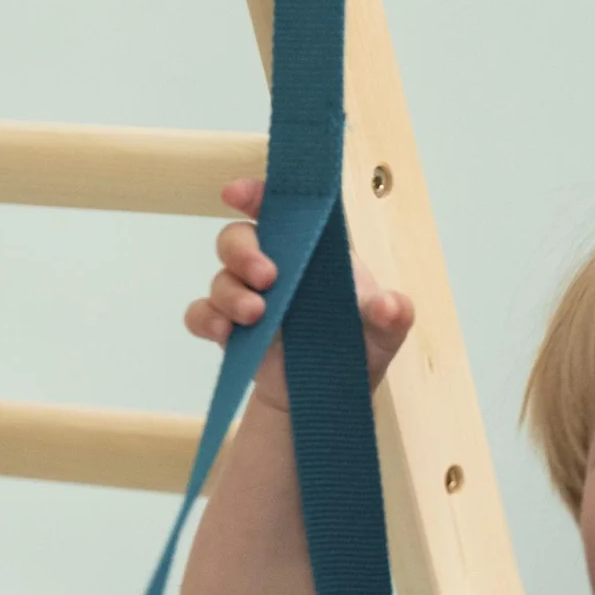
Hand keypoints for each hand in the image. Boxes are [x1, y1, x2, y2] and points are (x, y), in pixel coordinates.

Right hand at [182, 177, 416, 412]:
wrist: (328, 400)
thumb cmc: (357, 352)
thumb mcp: (384, 334)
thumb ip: (394, 316)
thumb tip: (389, 306)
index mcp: (312, 253)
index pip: (281, 210)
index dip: (256, 194)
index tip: (239, 194)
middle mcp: (276, 266)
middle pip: (239, 237)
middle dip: (244, 251)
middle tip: (267, 277)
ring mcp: (249, 296)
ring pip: (220, 276)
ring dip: (231, 292)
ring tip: (255, 316)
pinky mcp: (231, 329)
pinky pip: (201, 314)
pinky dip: (206, 319)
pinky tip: (224, 333)